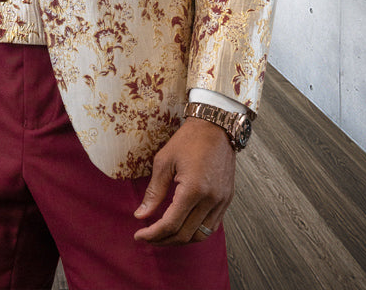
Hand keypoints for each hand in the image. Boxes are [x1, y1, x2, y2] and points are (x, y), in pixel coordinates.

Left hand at [133, 118, 235, 244]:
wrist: (215, 126)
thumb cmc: (188, 140)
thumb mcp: (164, 161)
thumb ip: (153, 192)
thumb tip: (140, 216)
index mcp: (194, 189)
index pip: (171, 224)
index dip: (153, 234)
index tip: (139, 235)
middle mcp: (211, 199)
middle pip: (186, 234)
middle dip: (164, 240)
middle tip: (147, 237)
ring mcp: (222, 201)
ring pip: (201, 235)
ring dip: (181, 239)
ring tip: (163, 235)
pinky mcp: (227, 199)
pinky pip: (212, 226)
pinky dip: (195, 231)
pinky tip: (182, 226)